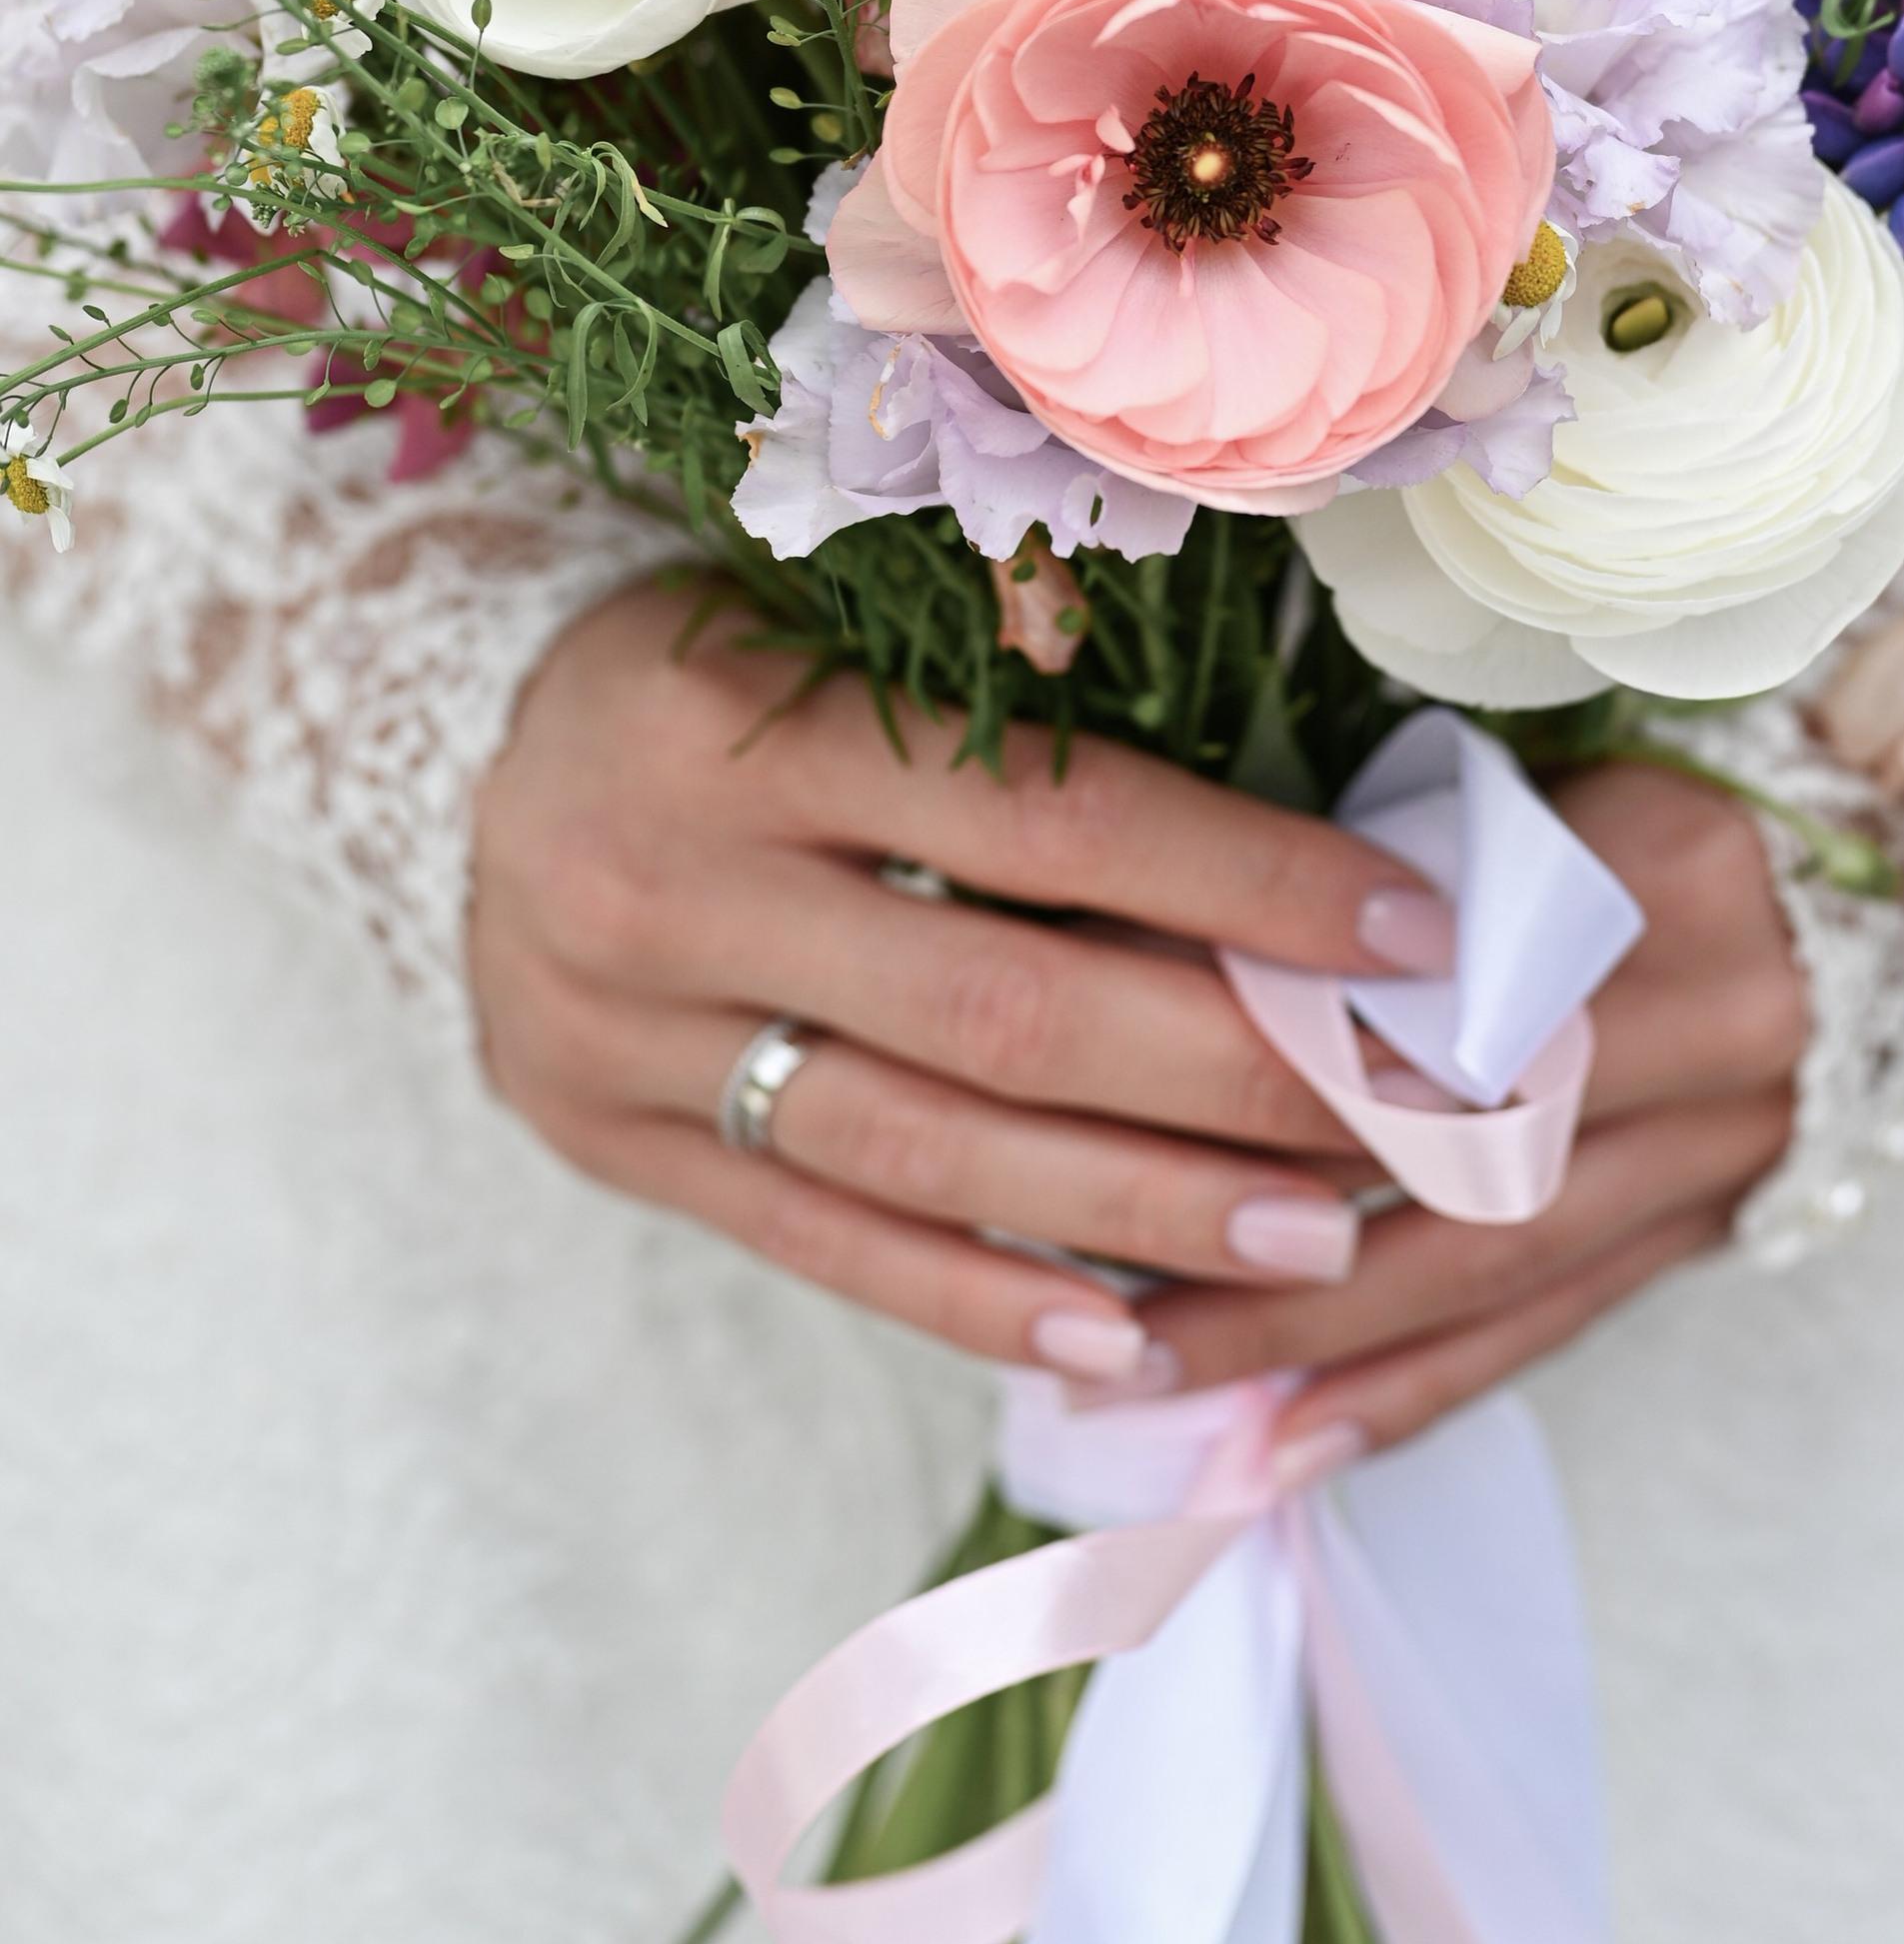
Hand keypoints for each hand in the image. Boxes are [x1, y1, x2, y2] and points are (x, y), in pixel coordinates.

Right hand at [472, 585, 1457, 1378]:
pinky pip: (826, 1243)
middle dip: (1226, 1073)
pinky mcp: (624, 1147)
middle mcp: (684, 889)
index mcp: (755, 724)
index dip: (1243, 874)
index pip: (1048, 816)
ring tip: (1316, 1243)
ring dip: (1140, 1208)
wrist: (454, 758)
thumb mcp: (822, 608)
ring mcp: (637, 1038)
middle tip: (1400, 1120)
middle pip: (1003, 1008)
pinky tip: (1123, 1335)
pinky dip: (981, 1294)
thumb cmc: (713, 666)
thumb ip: (999, 668)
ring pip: (927, 1150)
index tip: (1408, 928)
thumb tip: (1233, 729)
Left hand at [1131, 764, 1803, 1474]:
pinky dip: (1410, 1391)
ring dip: (1306, 1338)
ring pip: (1485, 1267)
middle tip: (1084, 1290)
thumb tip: (1157, 921)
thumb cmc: (1665, 781)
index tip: (1095, 1090)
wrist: (1895, 852)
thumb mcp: (1545, 775)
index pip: (1430, 982)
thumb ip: (1394, 856)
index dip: (1265, 1044)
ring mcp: (1726, 1138)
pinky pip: (1546, 1326)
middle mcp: (1716, 1020)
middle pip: (1449, 1147)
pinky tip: (1285, 1443)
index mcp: (1664, 873)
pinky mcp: (1711, 1217)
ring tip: (1143, 1388)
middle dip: (1254, 1234)